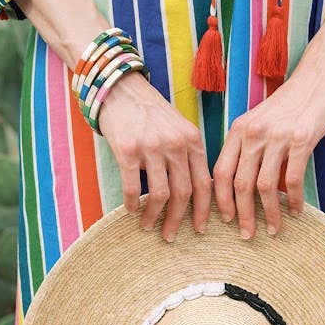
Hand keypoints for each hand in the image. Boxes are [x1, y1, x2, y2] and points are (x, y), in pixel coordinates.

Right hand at [98, 72, 211, 240]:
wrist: (120, 89)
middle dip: (178, 220)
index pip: (204, 183)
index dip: (203, 210)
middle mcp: (175, 144)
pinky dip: (132, 204)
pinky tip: (131, 211)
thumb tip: (194, 193)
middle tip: (171, 236)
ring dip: (154, 216)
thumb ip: (188, 156)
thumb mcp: (179, 128)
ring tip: (148, 226)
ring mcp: (152, 147)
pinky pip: (132, 186)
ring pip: (160, 194)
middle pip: (184, 193)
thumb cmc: (150, 113)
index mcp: (193, 141)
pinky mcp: (128, 149)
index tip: (200, 228)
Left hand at [212, 0, 324, 237]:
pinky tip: (296, 212)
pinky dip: (293, 200)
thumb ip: (248, 149)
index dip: (221, 200)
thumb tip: (244, 187)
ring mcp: (276, 138)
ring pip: (265, 187)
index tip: (225, 219)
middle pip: (240, 184)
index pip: (220, 172)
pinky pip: (292, 180)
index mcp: (238, 131)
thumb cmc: (288, 105)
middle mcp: (253, 135)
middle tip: (246, 235)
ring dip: (270, 214)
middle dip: (242, 215)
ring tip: (274, 230)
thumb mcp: (258, 122)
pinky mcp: (300, 140)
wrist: (317, 80)